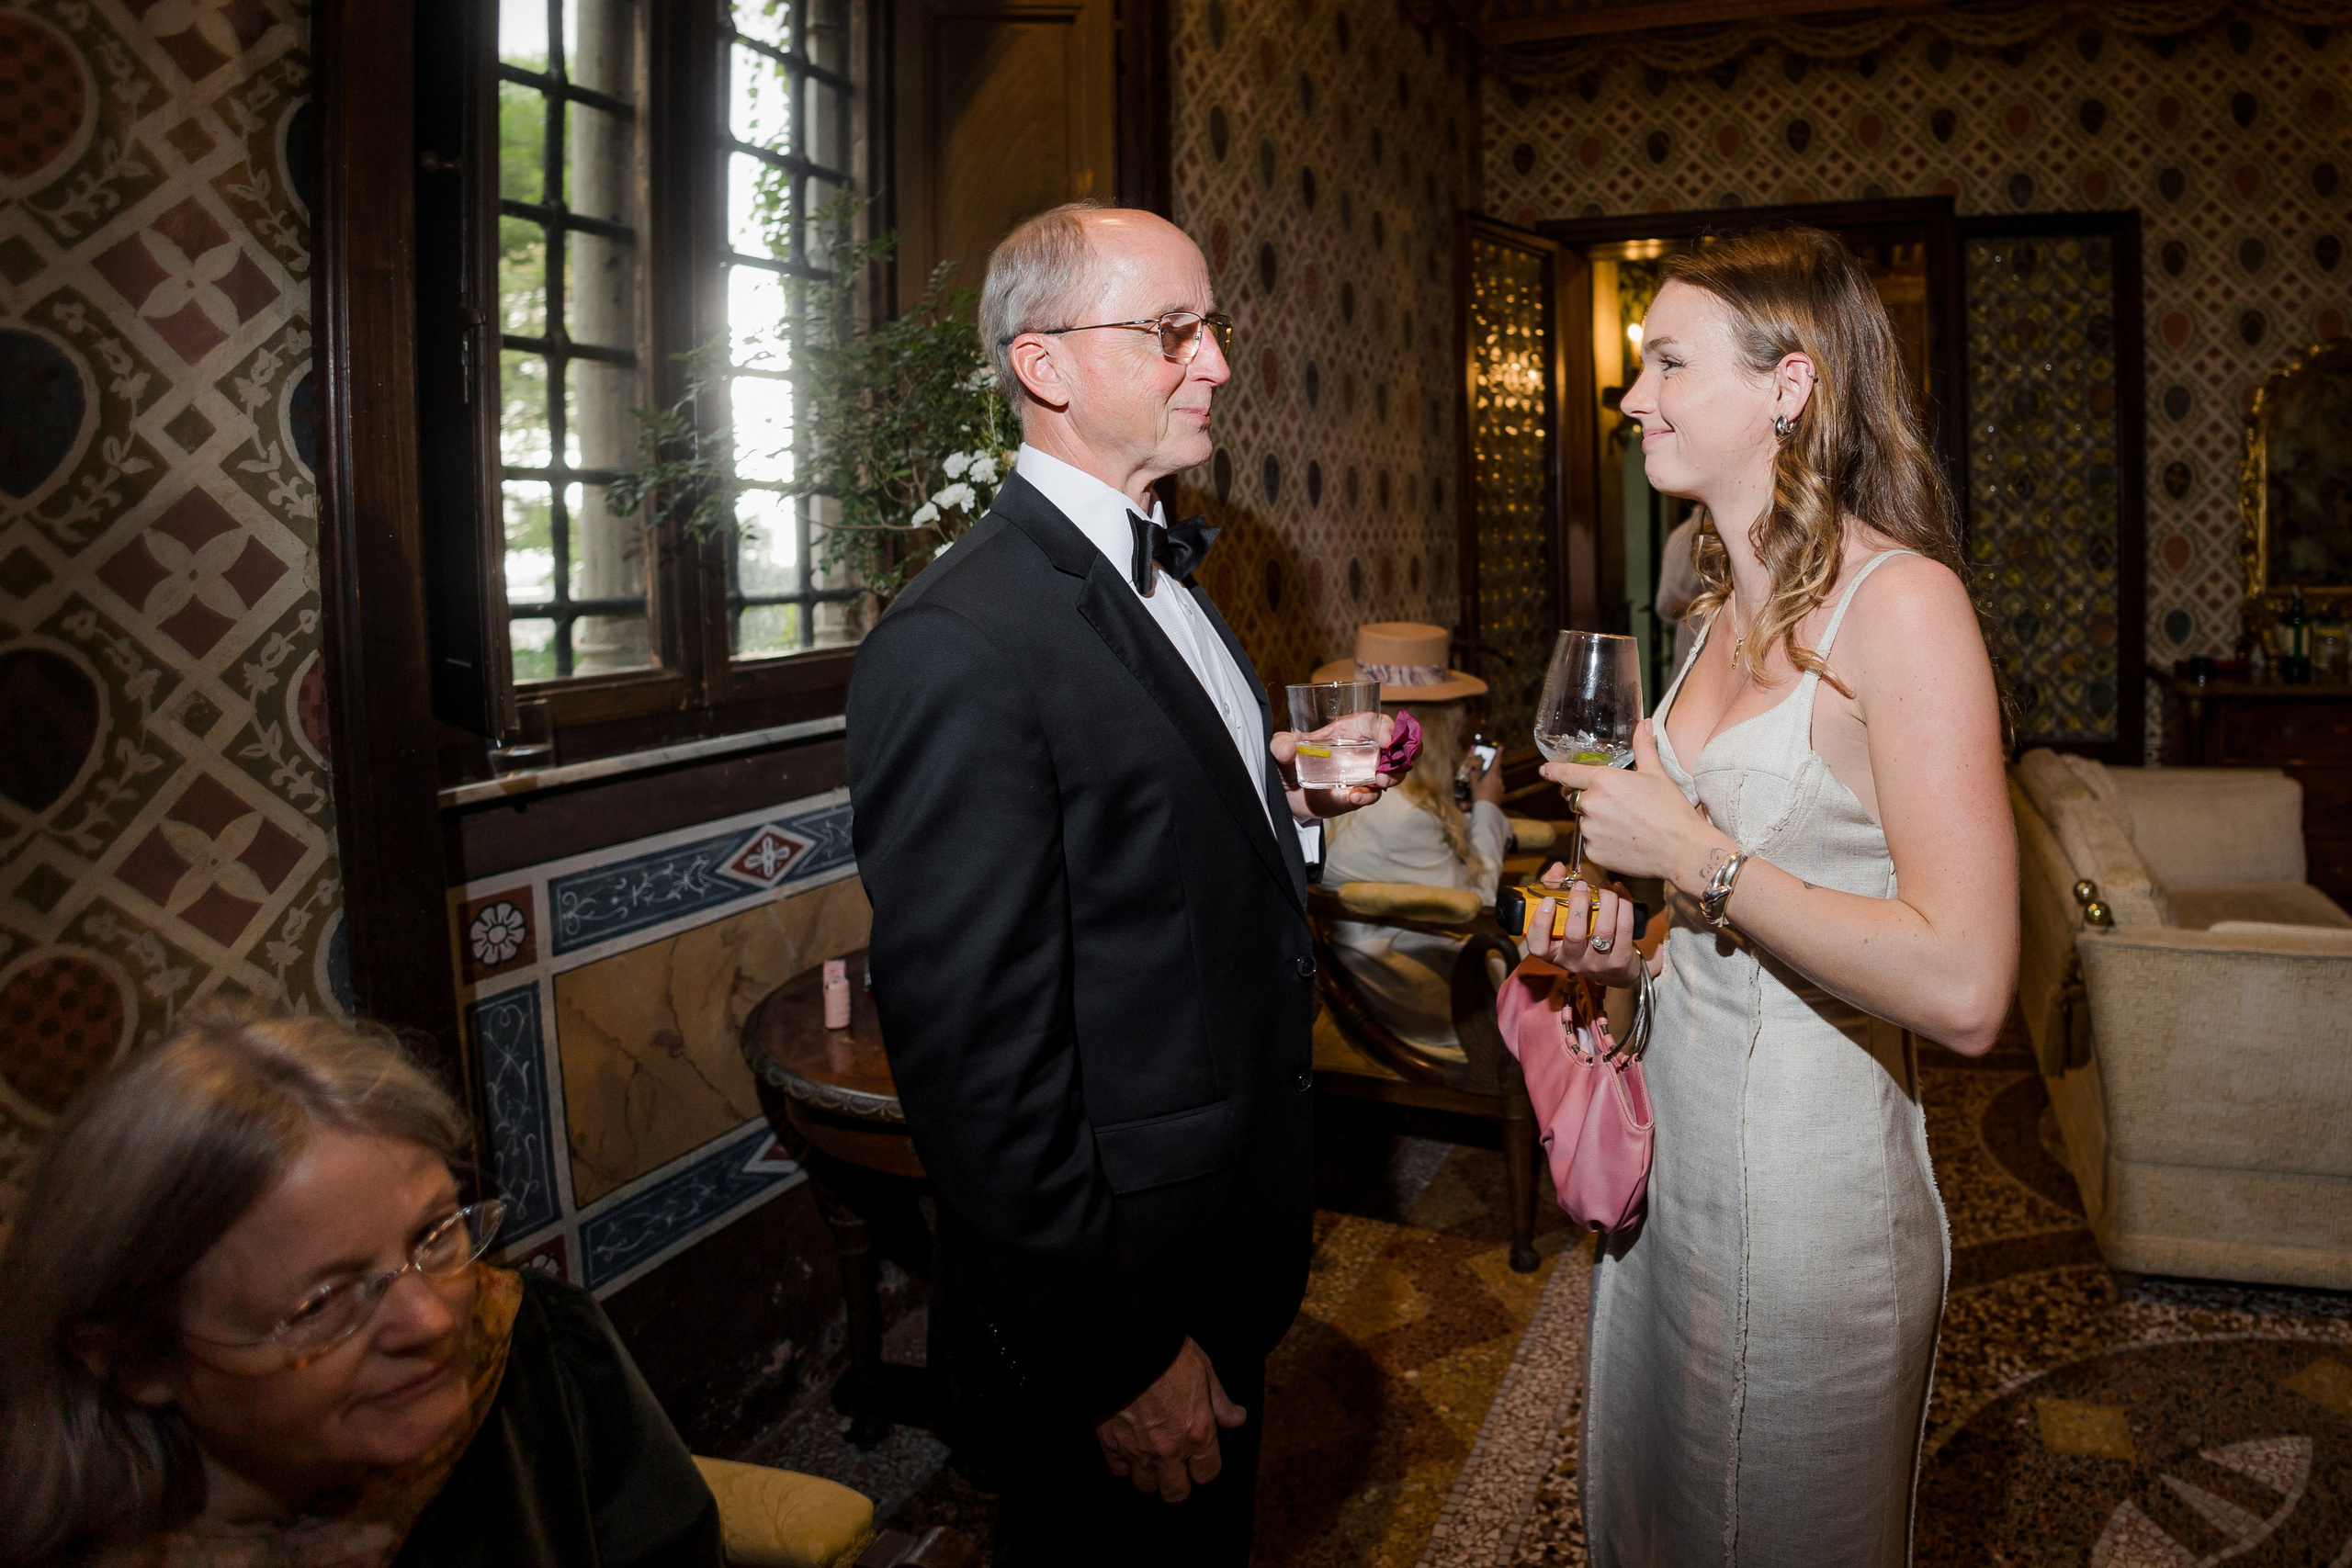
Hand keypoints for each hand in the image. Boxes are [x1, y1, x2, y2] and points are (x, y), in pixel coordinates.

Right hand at [1095, 1337, 1246, 1501]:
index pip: (1207, 1474)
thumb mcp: (1204, 1369)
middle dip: (1177, 1483)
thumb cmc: (1167, 1353)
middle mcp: (1169, 1449)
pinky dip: (1123, 1463)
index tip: (1199, 1460)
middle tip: (1174, 1468)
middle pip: (1176, 1493)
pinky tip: (1128, 1447)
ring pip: (1145, 1485)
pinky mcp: (1111, 1443)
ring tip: (1150, 1457)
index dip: (1204, 1468)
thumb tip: (1237, 1418)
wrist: (1125, 1344)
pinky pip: (1118, 1470)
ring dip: (1149, 1474)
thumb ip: (1220, 1401)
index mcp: (1198, 1432)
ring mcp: (1138, 1450)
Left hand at [1274, 719, 1398, 820]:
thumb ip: (1280, 745)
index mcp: (1347, 731)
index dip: (1388, 727)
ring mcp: (1363, 773)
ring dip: (1393, 776)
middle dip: (1405, 751)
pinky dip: (1369, 796)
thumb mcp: (1279, 750)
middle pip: (1396, 744)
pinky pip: (1373, 795)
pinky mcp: (1359, 793)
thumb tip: (1288, 748)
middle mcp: (1361, 749)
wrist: (1285, 796)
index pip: (1376, 722)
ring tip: (1378, 782)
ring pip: (1394, 770)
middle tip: (1394, 764)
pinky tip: (1354, 797)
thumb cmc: (1286, 764)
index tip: (1387, 740)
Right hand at [1469, 751, 1504, 808]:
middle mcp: (1499, 779)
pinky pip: (1498, 788)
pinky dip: (1494, 787)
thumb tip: (1472, 768)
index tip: (1501, 747)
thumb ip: (1473, 774)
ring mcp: (1501, 787)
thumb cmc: (1478, 794)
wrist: (1486, 809)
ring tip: (1485, 785)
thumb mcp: (1473, 784)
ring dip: (1493, 779)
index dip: (1498, 754)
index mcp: (1492, 774)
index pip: (1496, 762)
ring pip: (1498, 780)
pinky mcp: (1502, 794)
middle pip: (1497, 771)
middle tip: (1487, 770)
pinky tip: (1489, 792)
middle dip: (1493, 769)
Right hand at [1522, 863, 1646, 986]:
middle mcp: (1574, 961)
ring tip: (1604, 886)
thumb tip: (1558, 868)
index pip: (1538, 946)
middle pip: (1574, 935)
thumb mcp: (1562, 922)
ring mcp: (1598, 962)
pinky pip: (1624, 928)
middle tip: (1580, 886)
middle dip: (1578, 906)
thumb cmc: (1582, 938)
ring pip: (1603, 930)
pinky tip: (1618, 892)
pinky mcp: (1620, 959)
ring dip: (1606, 902)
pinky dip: (1623, 904)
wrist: (1613, 971)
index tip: (1548, 901)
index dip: (1540, 923)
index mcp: (1553, 953)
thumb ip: (1555, 891)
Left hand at [1538, 721, 1728, 891]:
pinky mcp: (1594, 853)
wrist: (1681, 849)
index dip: (1555, 771)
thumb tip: (1644, 724)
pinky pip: (1591, 844)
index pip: (1569, 773)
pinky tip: (1625, 842)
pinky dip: (1603, 843)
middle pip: (1580, 799)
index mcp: (1603, 780)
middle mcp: (1591, 804)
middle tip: (1621, 808)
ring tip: (1628, 826)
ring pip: (1586, 823)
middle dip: (1593, 801)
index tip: (1544, 770)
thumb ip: (1643, 748)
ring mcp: (1590, 830)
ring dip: (1599, 823)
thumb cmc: (1671, 810)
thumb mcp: (1657, 774)